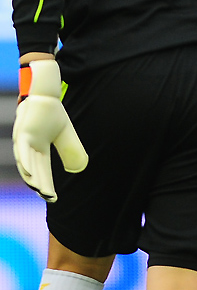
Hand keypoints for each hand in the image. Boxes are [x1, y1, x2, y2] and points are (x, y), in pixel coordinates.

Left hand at [12, 59, 87, 201]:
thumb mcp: (65, 134)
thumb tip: (79, 168)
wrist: (46, 94)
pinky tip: (28, 172)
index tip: (53, 197)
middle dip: (41, 184)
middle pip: (35, 170)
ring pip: (27, 163)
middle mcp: (30, 148)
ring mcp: (24, 141)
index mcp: (39, 148)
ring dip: (31, 177)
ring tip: (38, 189)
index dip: (47, 184)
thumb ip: (71, 150)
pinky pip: (22, 150)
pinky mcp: (22, 133)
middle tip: (47, 196)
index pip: (43, 170)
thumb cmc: (52, 112)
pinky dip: (25, 162)